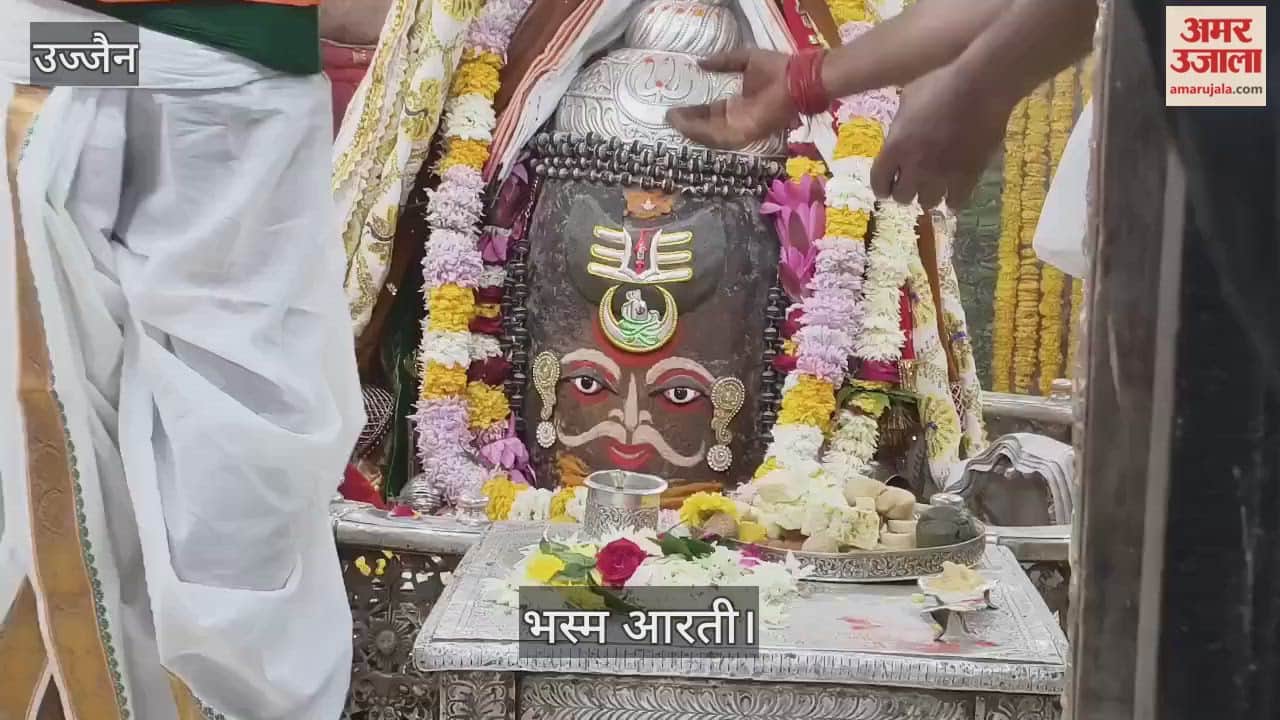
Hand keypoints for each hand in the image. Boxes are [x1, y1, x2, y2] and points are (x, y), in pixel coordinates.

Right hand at [666, 49, 794, 148]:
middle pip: (707, 126)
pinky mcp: (745, 132)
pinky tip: (686, 125)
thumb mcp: (744, 59)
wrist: (797, 78)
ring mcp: (741, 128)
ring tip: (673, 120)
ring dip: (690, 129)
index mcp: (739, 105)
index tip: (677, 106)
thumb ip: (723, 62)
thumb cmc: (776, 68)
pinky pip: (718, 136)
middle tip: (669, 116)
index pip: (711, 112)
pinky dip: (701, 132)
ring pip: (709, 134)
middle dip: (688, 122)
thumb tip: (700, 62)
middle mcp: (738, 119)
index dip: (694, 111)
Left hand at [870, 65, 1015, 208]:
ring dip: (929, 195)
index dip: (882, 187)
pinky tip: (954, 194)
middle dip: (905, 191)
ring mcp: (942, 174)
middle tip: (913, 184)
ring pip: (928, 203)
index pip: (879, 182)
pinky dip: (953, 200)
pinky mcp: (967, 177)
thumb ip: (900, 122)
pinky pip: (956, 203)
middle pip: (902, 197)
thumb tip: (900, 131)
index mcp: (896, 146)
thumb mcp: (909, 97)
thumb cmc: (942, 83)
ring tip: (935, 186)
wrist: (982, 87)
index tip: (886, 187)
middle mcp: (915, 166)